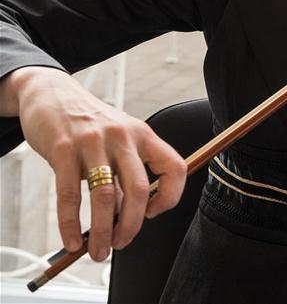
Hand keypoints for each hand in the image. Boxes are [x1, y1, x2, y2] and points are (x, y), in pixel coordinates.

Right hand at [11, 68, 186, 260]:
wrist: (52, 94)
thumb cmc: (88, 124)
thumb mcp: (117, 140)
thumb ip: (124, 173)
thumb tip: (127, 217)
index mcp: (143, 134)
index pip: (174, 167)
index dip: (171, 196)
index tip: (154, 214)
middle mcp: (123, 137)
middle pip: (139, 189)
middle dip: (133, 225)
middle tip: (122, 244)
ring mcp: (93, 143)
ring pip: (106, 197)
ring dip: (104, 232)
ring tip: (98, 252)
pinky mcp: (64, 150)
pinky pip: (70, 195)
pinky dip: (71, 224)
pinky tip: (72, 240)